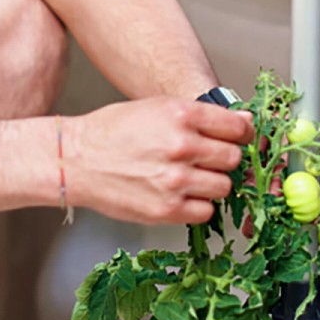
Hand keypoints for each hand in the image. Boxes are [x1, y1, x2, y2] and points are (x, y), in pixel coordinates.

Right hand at [62, 99, 252, 224]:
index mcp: (181, 115)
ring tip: (190, 177)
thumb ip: (200, 116)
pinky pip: (206, 212)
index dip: (241, 134)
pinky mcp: (167, 209)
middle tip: (208, 159)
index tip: (238, 138)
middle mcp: (182, 146)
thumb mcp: (157, 107)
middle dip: (224, 159)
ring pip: (223, 186)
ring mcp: (175, 180)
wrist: (76, 159)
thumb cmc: (113, 131)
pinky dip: (198, 205)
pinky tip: (181, 193)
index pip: (237, 127)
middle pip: (233, 158)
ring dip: (212, 183)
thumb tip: (243, 121)